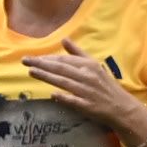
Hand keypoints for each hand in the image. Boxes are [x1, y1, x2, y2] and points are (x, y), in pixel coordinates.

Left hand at [21, 43, 146, 135]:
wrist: (121, 107)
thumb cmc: (105, 85)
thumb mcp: (94, 65)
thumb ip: (78, 53)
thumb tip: (64, 40)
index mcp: (89, 66)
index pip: (64, 60)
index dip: (47, 58)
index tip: (33, 57)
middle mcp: (88, 76)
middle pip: (61, 69)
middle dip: (42, 64)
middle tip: (25, 61)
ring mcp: (87, 91)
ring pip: (64, 82)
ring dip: (47, 77)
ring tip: (31, 72)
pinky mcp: (88, 106)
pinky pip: (74, 100)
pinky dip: (64, 97)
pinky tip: (52, 95)